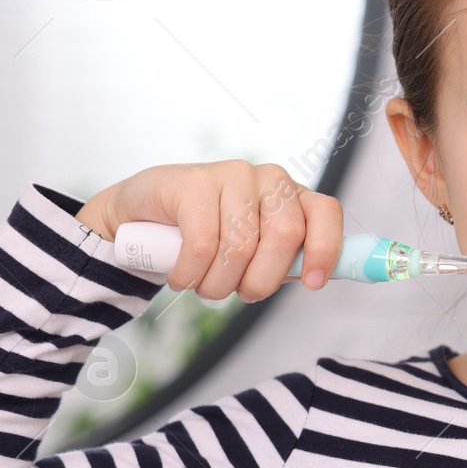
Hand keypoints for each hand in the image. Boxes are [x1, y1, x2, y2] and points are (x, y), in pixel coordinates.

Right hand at [75, 161, 342, 300]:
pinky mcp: (193, 182)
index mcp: (293, 196)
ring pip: (240, 247)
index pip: (325, 212)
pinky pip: (201, 245)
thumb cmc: (207, 237)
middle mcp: (269, 179)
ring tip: (203, 285)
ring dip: (218, 284)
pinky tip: (180, 276)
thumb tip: (312, 278)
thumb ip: (284, 261)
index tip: (312, 283)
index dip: (324, 249)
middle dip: (261, 280)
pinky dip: (189, 274)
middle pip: (284, 235)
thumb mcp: (254, 252)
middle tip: (239, 292)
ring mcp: (232, 175)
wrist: (141, 219)